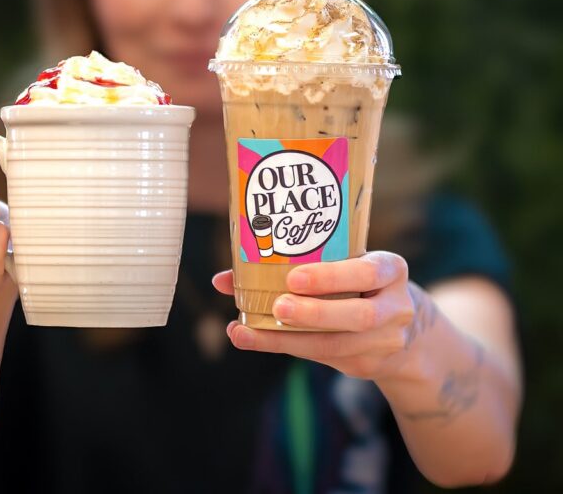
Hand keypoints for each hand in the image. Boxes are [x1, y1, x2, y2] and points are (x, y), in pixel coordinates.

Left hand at [212, 252, 422, 380]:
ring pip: (338, 345)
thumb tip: (224, 279)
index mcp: (391, 270)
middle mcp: (396, 306)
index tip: (294, 277)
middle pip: (359, 315)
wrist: (405, 330)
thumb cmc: (358, 284)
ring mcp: (386, 341)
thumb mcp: (343, 265)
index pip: (368, 272)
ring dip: (290, 339)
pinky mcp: (368, 365)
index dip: (332, 277)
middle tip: (277, 306)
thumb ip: (294, 264)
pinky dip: (289, 349)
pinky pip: (327, 359)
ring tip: (250, 331)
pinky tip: (257, 341)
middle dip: (314, 313)